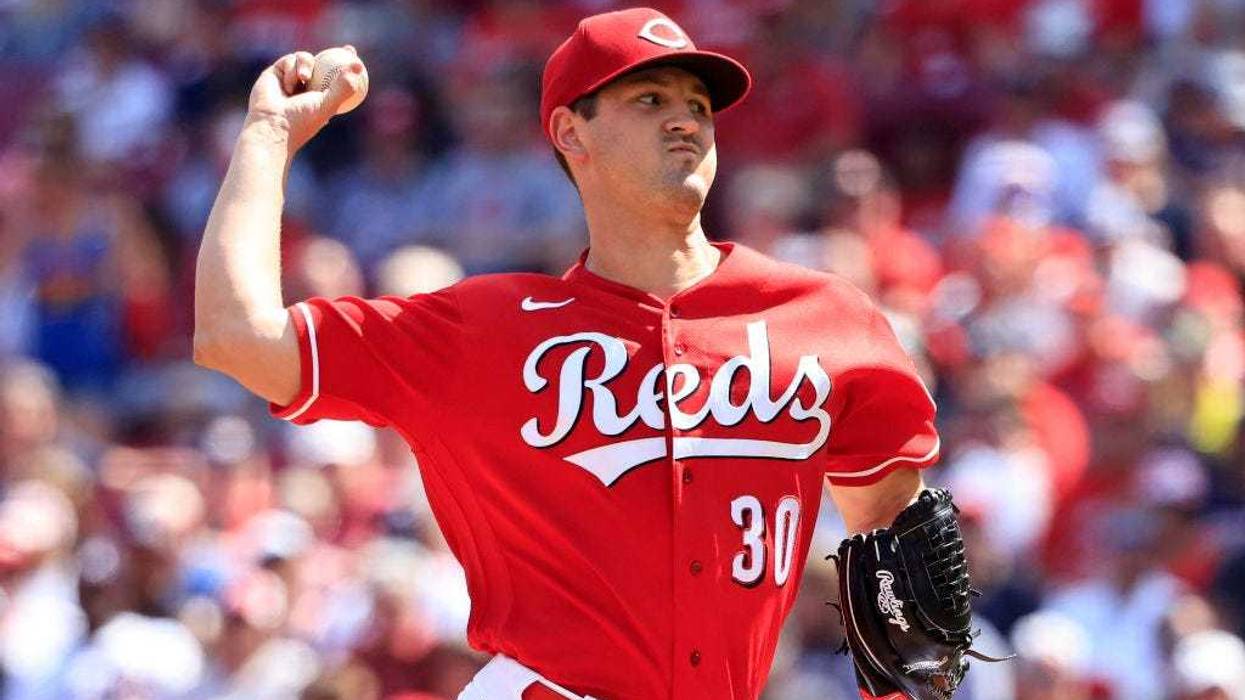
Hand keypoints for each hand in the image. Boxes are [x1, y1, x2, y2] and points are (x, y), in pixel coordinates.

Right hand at [245, 46, 365, 154]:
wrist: (272, 125)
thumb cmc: (301, 120)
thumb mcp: (327, 105)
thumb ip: (343, 87)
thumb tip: (359, 66)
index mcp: (322, 98)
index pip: (337, 79)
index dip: (348, 68)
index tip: (357, 58)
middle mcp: (307, 88)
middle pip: (324, 64)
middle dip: (337, 54)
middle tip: (349, 49)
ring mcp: (291, 79)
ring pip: (306, 59)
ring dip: (306, 65)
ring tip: (304, 78)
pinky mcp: (276, 73)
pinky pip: (289, 60)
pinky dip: (291, 70)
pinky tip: (288, 86)